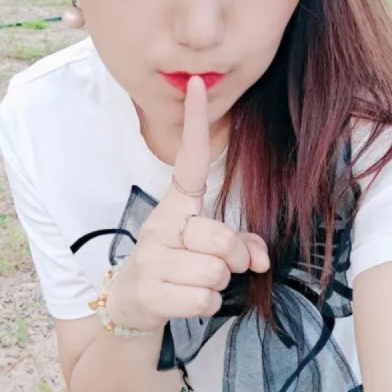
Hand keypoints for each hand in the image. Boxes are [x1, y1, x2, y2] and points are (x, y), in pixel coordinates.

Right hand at [106, 75, 269, 331]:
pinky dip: (203, 306)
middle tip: (217, 267)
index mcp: (176, 206)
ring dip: (216, 285)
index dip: (194, 123)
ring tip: (192, 283)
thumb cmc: (176, 267)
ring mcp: (150, 257)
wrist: (130, 304)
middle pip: (221, 238)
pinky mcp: (147, 290)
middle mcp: (160, 224)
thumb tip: (260, 258)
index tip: (198, 84)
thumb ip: (240, 246)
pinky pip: (202, 300)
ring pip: (215, 272)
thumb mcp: (205, 250)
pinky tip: (183, 300)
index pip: (188, 160)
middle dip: (231, 260)